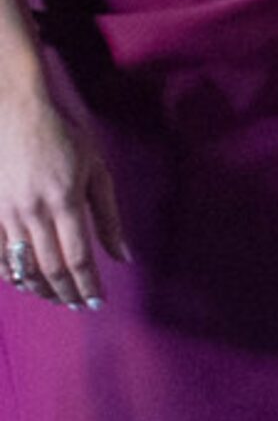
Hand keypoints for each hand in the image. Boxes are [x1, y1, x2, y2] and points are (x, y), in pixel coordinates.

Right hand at [0, 76, 126, 308]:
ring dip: (40, 288)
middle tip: (78, 305)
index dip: (87, 285)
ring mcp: (6, 214)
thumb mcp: (96, 169)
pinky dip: (10, 274)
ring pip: (22, 266)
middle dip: (66, 292)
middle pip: (50, 268)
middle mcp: (34, 213)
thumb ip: (108, 215)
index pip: (78, 258)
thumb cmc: (63, 138)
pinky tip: (24, 282)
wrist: (14, 115)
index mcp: (65, 201)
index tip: (97, 302)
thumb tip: (123, 255)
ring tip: (56, 298)